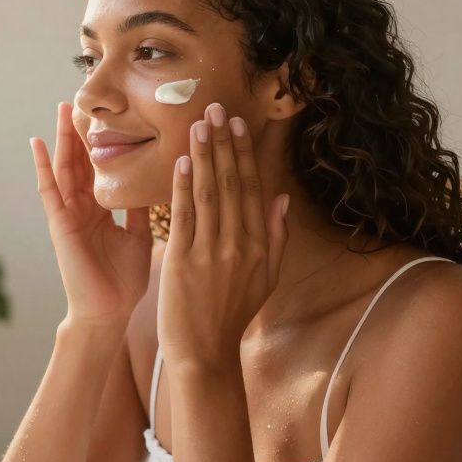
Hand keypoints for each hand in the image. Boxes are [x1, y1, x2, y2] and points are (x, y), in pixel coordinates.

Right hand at [31, 102, 152, 326]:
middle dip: (80, 131)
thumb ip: (141, 208)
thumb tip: (160, 179)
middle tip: (82, 98)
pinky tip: (39, 143)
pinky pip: (49, 190)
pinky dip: (42, 166)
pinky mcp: (59, 224)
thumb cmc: (123, 282)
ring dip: (63, 139)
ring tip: (62, 109)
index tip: (108, 114)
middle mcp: (83, 208)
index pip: (100, 168)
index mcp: (102, 210)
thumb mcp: (139, 236)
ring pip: (65, 168)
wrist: (109, 313)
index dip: (102, 141)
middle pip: (81, 161)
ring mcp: (69, 214)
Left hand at [157, 103, 290, 370]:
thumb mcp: (265, 278)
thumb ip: (275, 238)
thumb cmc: (231, 314)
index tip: (236, 124)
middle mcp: (239, 245)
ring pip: (208, 194)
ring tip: (197, 125)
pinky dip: (182, 188)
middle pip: (231, 184)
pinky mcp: (182, 261)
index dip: (243, 154)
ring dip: (202, 156)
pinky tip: (180, 163)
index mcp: (259, 246)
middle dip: (222, 143)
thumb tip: (282, 199)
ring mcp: (210, 253)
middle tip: (214, 109)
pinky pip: (184, 217)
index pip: (251, 189)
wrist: (204, 352)